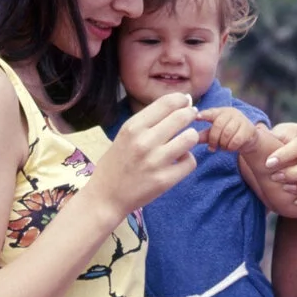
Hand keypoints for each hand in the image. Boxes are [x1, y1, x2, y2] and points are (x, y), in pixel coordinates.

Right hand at [93, 93, 197, 218]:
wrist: (105, 197)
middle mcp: (144, 141)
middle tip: (191, 117)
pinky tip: (179, 161)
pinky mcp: (165, 180)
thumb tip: (179, 103)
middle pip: (182, 117)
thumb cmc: (116, 164)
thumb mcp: (124, 135)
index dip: (181, 99)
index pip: (166, 103)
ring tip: (185, 141)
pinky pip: (190, 162)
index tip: (185, 102)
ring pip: (190, 138)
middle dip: (191, 114)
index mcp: (133, 127)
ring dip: (191, 137)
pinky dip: (188, 160)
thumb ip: (148, 121)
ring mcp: (155, 161)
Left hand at [197, 106, 260, 153]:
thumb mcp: (216, 134)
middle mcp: (231, 113)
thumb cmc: (229, 134)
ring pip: (227, 133)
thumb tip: (192, 137)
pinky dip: (231, 147)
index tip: (197, 117)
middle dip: (214, 138)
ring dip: (223, 144)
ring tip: (223, 147)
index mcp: (221, 112)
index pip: (211, 112)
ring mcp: (241, 119)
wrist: (249, 139)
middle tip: (212, 147)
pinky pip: (236, 140)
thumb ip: (205, 135)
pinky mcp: (249, 129)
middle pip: (218, 125)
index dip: (204, 115)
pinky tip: (230, 148)